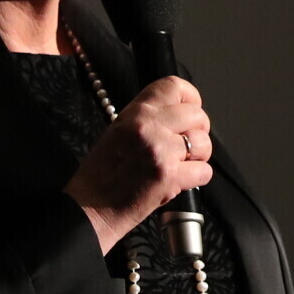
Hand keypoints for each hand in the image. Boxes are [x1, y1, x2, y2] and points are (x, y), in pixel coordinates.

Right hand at [65, 76, 213, 253]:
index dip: (190, 97)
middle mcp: (148, 126)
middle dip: (200, 130)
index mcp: (136, 112)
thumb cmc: (102, 172)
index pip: (173, 86)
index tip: (192, 110)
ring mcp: (159, 150)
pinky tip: (181, 181)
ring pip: (203, 143)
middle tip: (189, 145)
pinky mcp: (168, 176)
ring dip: (200, 156)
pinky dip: (198, 178)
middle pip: (197, 114)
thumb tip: (179, 114)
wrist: (89, 207)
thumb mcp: (119, 130)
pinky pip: (204, 171)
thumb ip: (149, 118)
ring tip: (184, 164)